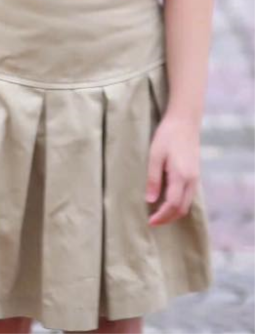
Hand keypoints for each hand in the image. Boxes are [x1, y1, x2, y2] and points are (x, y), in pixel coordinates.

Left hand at [147, 111, 201, 225]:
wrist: (184, 123)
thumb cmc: (166, 136)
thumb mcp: (155, 156)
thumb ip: (153, 179)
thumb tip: (150, 200)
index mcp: (181, 177)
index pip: (173, 205)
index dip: (162, 216)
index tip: (150, 222)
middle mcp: (191, 180)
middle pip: (183, 208)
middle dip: (168, 218)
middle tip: (153, 222)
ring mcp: (195, 178)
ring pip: (187, 203)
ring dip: (174, 212)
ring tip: (158, 215)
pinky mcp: (195, 174)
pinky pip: (189, 196)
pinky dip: (179, 204)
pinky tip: (167, 201)